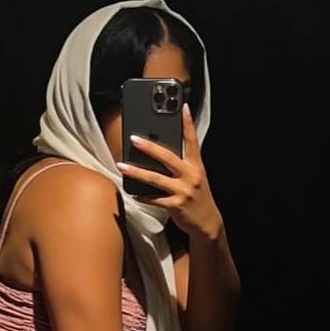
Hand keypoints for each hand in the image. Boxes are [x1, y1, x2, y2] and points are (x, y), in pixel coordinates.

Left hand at [117, 102, 223, 242]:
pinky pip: (155, 199)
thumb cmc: (198, 197)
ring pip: (155, 179)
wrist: (207, 223)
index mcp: (196, 166)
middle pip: (167, 157)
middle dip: (149, 147)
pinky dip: (143, 196)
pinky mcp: (175, 206)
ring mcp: (183, 191)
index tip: (183, 107)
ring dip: (136, 172)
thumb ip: (182, 165)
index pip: (192, 140)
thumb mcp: (196, 177)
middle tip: (133, 138)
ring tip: (122, 166)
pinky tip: (133, 193)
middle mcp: (191, 176)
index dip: (188, 123)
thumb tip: (159, 154)